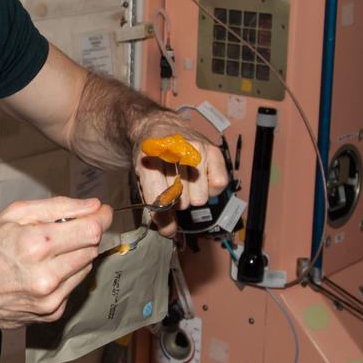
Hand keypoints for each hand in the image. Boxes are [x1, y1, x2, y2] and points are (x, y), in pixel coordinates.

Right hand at [0, 197, 112, 328]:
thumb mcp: (15, 214)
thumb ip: (59, 207)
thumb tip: (94, 207)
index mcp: (36, 245)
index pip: (90, 231)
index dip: (101, 218)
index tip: (102, 212)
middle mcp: (46, 276)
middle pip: (91, 249)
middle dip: (85, 235)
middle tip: (67, 230)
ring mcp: (50, 299)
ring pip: (86, 268)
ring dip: (76, 255)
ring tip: (49, 251)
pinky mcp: (50, 314)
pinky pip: (73, 287)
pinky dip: (65, 275)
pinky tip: (43, 271)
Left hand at [133, 116, 228, 237]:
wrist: (159, 128)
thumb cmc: (152, 160)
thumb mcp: (144, 182)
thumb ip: (156, 210)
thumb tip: (170, 233)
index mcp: (149, 160)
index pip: (159, 199)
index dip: (161, 213)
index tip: (162, 214)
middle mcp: (174, 151)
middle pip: (182, 202)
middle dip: (177, 200)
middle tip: (171, 185)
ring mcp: (195, 148)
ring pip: (200, 196)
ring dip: (193, 194)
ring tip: (184, 179)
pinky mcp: (213, 149)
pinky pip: (219, 184)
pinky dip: (210, 186)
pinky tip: (200, 177)